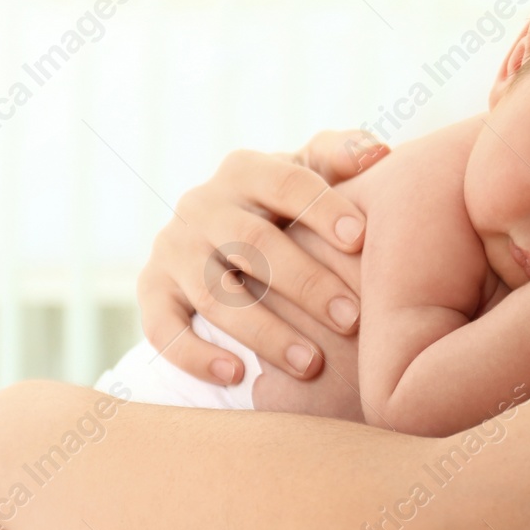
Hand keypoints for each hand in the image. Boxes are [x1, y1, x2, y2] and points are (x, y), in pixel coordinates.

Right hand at [138, 128, 388, 383]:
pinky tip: (236, 377)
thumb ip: (342, 154)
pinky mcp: (152, 291)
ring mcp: (172, 249)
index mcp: (243, 170)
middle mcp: (201, 205)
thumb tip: (377, 152)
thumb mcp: (310, 170)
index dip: (322, 209)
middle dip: (305, 282)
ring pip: (215, 294)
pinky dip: (196, 355)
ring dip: (265, 332)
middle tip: (351, 318)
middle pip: (252, 243)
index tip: (360, 241)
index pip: (285, 183)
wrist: (219, 233)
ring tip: (312, 364)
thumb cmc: (287, 204)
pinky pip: (164, 328)